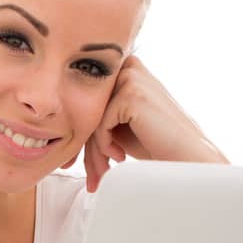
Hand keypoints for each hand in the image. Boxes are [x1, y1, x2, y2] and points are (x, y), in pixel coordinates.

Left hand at [83, 55, 226, 193]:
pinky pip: (99, 124)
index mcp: (126, 69)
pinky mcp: (131, 92)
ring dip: (93, 151)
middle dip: (85, 146)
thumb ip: (97, 114)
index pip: (88, 101)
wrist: (188, 157)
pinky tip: (120, 156)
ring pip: (90, 117)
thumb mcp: (120, 124)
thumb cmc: (155, 144)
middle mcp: (129, 66)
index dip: (80, 133)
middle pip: (87, 108)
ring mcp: (131, 77)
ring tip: (102, 173)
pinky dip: (105, 145)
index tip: (74, 163)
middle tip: (90, 176)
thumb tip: (54, 123)